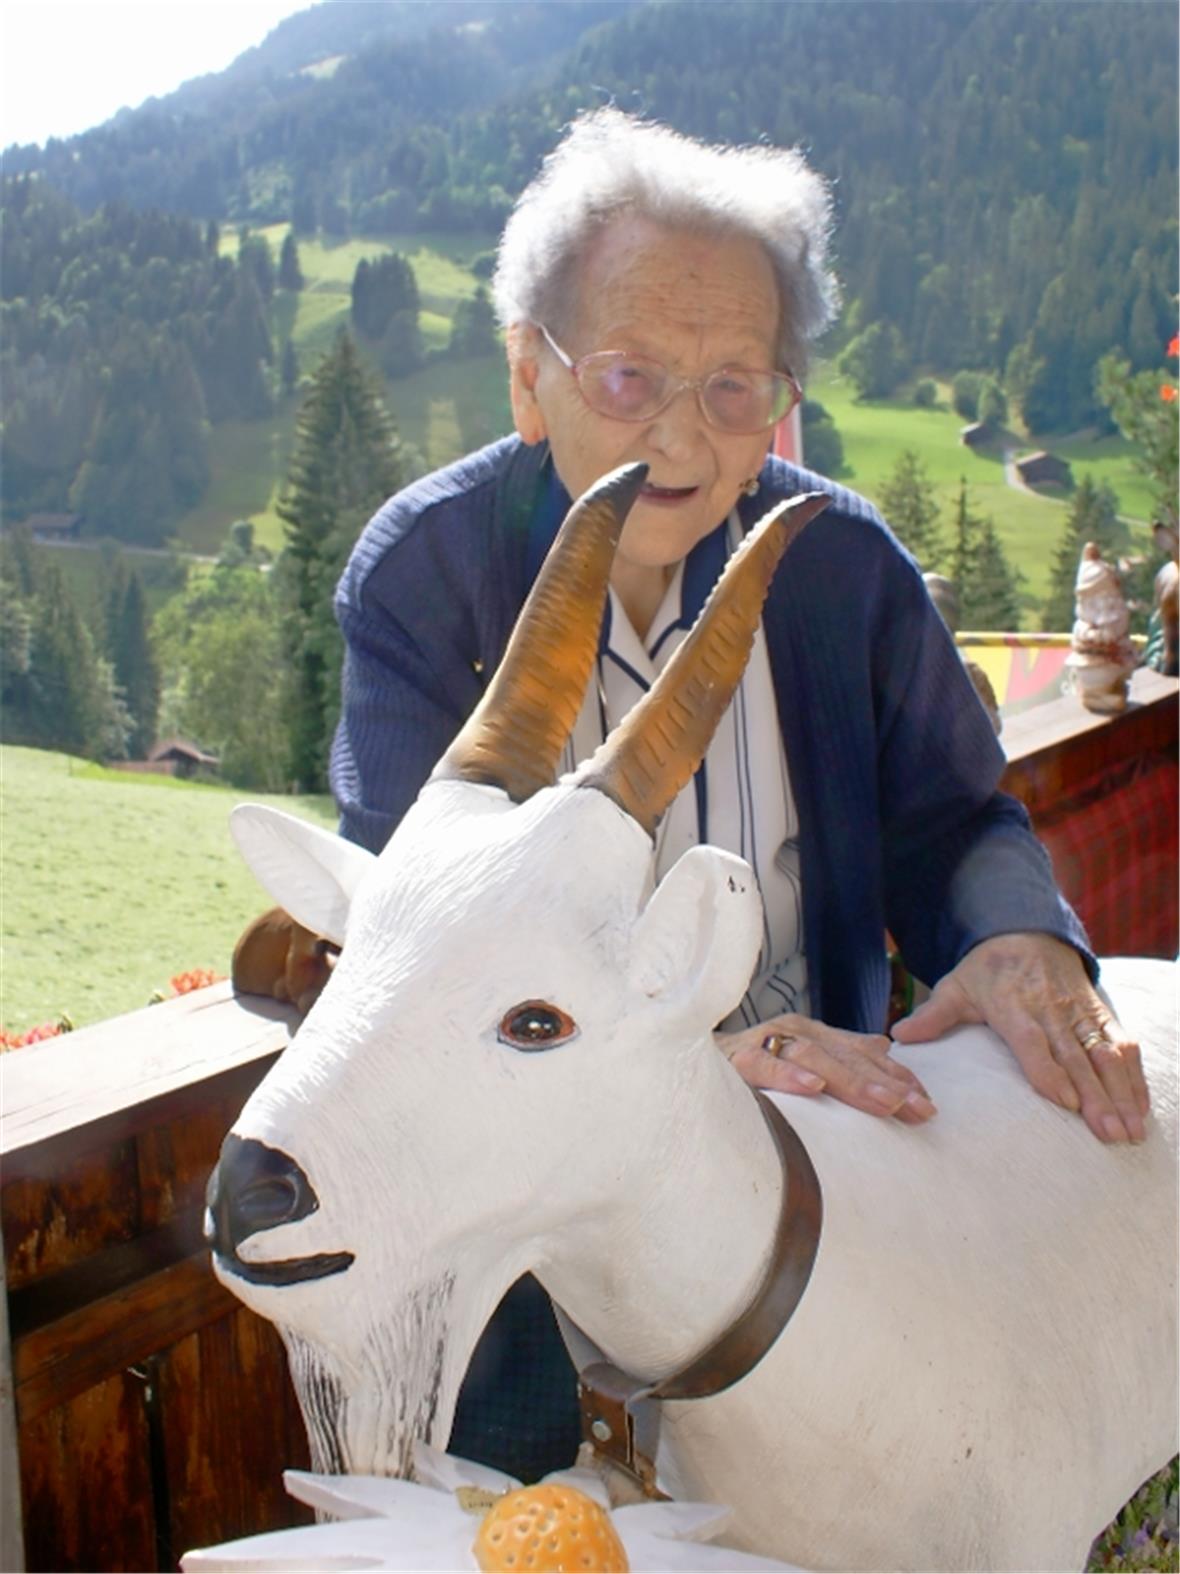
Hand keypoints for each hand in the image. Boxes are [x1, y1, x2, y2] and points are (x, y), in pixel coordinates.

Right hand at [716, 1014, 937, 1123]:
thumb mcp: (797, 1060)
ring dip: (851, 1080)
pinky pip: (762, 1064)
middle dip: (886, 1082)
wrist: (683, 1061)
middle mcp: (793, 1031)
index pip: (863, 1053)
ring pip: (815, 1057)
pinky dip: (787, 1074)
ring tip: (883, 1102)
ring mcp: (764, 1041)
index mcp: (812, 1034)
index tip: (928, 1102)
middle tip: (918, 1109)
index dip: (897, 1075)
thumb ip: (838, 1053)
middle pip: (847, 1056)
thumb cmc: (744, 1068)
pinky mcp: (734, 1058)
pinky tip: (812, 1086)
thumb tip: (883, 1045)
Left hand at [891, 933, 1148, 1143]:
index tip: (1066, 1101)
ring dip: (1120, 1092)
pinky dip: (1135, 1076)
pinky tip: (1141, 1108)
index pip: (1032, 1039)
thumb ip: (933, 1015)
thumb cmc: (987, 969)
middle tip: (1110, 1134)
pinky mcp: (1099, 1011)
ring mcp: (1079, 1010)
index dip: (1049, 1068)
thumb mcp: (956, 985)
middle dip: (1097, 1096)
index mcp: (1013, 1003)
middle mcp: (1051, 1008)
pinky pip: (1122, 1043)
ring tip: (1130, 1131)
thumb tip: (899, 1038)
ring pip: (1105, 1053)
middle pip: (1076, 1054)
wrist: (1026, 930)